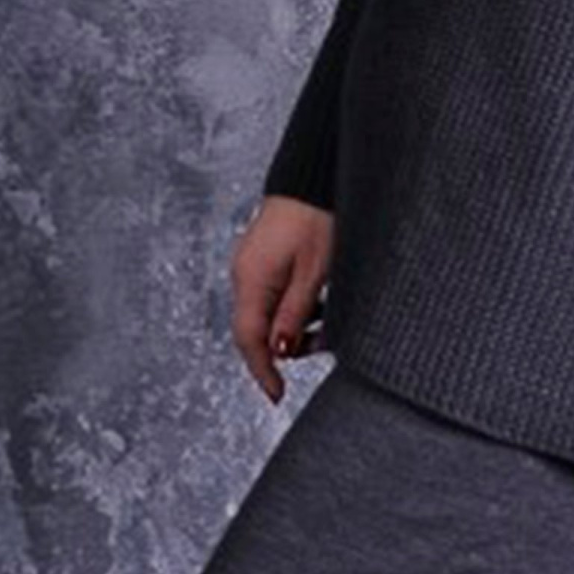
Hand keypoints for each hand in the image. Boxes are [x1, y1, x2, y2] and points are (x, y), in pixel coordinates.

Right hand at [231, 194, 334, 402]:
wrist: (314, 177)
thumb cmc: (317, 219)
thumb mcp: (315, 273)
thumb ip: (294, 314)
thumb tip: (279, 350)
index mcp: (252, 281)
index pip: (249, 340)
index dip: (262, 371)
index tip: (277, 395)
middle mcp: (244, 275)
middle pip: (256, 329)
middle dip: (286, 346)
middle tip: (321, 345)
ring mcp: (251, 266)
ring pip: (268, 313)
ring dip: (295, 324)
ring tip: (328, 316)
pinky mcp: (263, 259)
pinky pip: (274, 294)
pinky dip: (295, 305)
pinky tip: (320, 297)